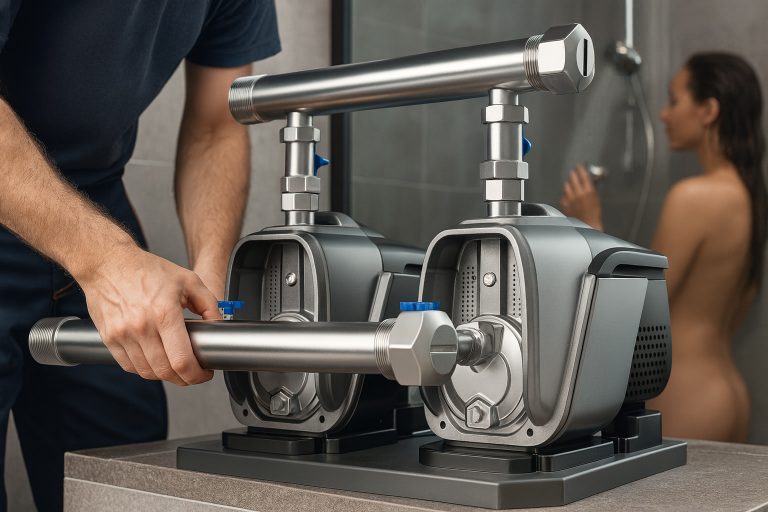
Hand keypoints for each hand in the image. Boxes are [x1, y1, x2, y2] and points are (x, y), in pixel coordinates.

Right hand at [78, 244, 220, 384]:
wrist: (108, 263)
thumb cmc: (146, 269)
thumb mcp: (188, 280)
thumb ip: (209, 304)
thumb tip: (217, 326)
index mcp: (164, 313)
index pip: (182, 361)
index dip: (197, 374)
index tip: (205, 372)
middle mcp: (141, 327)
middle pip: (165, 372)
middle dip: (185, 378)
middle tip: (193, 372)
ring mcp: (122, 335)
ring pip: (147, 372)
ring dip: (165, 375)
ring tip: (175, 365)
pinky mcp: (109, 338)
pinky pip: (129, 366)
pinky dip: (145, 369)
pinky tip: (155, 361)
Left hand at [560, 164, 603, 230]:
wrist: (588, 224)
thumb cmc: (594, 213)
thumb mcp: (597, 198)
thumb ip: (593, 187)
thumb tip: (592, 179)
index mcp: (588, 191)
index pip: (583, 175)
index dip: (581, 168)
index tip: (579, 165)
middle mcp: (578, 194)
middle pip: (573, 178)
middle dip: (574, 174)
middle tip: (574, 172)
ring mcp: (570, 199)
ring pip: (566, 185)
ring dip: (569, 183)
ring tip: (571, 183)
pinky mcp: (565, 204)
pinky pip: (563, 195)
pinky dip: (565, 193)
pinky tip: (568, 194)